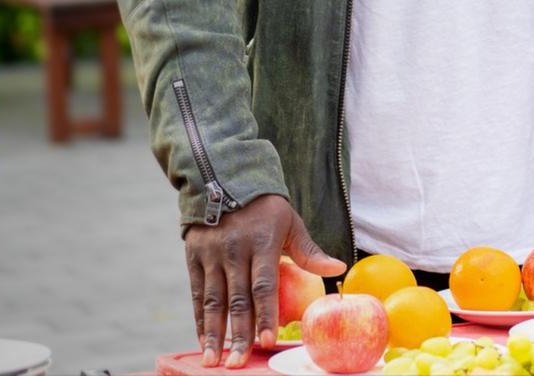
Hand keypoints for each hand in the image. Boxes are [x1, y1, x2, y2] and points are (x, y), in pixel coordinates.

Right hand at [184, 193, 345, 367]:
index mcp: (262, 242)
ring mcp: (212, 254)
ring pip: (213, 301)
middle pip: (238, 300)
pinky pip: (197, 293)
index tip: (267, 341)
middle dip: (238, 335)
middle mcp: (234, 250)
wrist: (222, 176)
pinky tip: (204, 341)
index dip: (265, 315)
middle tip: (238, 364)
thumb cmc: (265, 208)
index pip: (265, 285)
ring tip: (215, 361)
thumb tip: (339, 269)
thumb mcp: (290, 223)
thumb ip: (310, 252)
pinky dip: (199, 319)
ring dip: (214, 334)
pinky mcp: (194, 256)